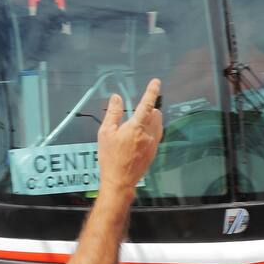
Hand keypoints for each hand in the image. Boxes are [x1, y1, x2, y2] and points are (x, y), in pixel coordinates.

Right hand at [97, 78, 162, 192]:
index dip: (152, 91)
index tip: (156, 82)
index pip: (147, 104)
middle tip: (136, 112)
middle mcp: (148, 134)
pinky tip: (140, 136)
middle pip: (155, 113)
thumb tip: (117, 98)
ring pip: (158, 124)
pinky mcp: (153, 152)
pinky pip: (157, 135)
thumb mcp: (105, 133)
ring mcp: (152, 144)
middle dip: (149, 108)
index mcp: (136, 127)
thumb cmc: (110, 158)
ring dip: (151, 119)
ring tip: (136, 125)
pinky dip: (151, 130)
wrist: (119, 181)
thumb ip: (113, 113)